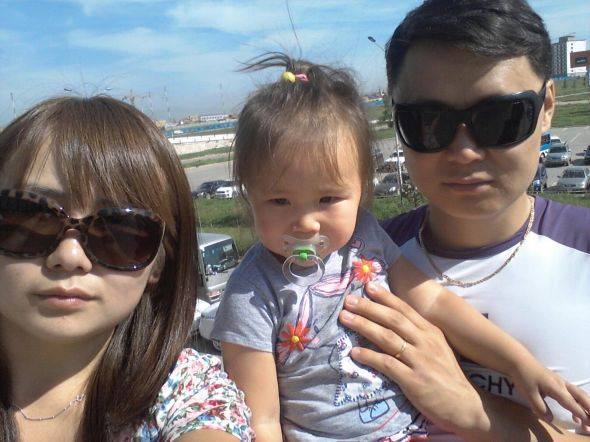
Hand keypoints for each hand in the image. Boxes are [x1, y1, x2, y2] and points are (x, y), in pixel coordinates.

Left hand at [338, 281, 486, 435]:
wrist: (466, 406)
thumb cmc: (447, 376)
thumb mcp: (438, 348)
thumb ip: (418, 334)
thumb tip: (393, 320)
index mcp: (431, 332)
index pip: (405, 309)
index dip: (386, 297)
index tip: (368, 286)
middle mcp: (426, 342)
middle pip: (393, 319)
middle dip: (369, 307)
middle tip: (349, 300)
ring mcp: (420, 361)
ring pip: (387, 338)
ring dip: (364, 326)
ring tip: (345, 318)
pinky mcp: (414, 381)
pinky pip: (388, 364)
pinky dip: (370, 356)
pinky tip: (355, 353)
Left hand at [510, 359, 589, 425]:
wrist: (518, 360)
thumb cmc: (523, 376)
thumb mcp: (528, 393)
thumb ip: (539, 407)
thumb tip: (551, 420)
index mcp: (556, 388)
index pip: (572, 403)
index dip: (581, 414)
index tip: (589, 425)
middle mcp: (562, 385)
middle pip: (582, 397)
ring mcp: (561, 382)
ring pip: (580, 395)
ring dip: (587, 406)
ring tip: (589, 421)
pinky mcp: (558, 382)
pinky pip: (573, 393)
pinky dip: (579, 403)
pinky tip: (576, 416)